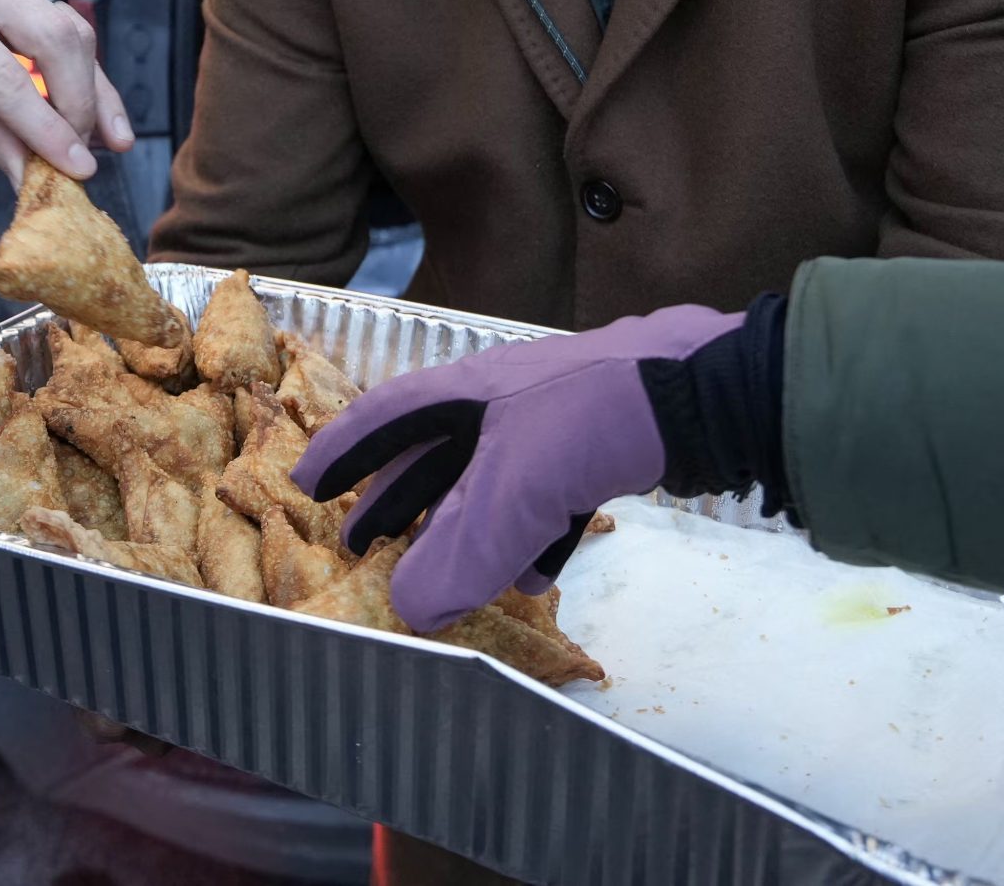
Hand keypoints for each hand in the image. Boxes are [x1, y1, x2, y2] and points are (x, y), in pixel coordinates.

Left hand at [0, 0, 133, 184]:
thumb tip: (34, 173)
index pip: (7, 77)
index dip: (47, 128)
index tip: (76, 171)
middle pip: (54, 41)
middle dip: (77, 107)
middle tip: (82, 161)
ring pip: (71, 30)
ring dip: (93, 90)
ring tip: (108, 142)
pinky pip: (66, 26)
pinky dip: (86, 72)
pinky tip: (103, 114)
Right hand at [291, 304, 745, 630]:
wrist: (699, 392)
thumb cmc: (587, 419)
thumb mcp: (510, 493)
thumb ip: (456, 555)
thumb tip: (410, 610)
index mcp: (463, 393)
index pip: (383, 418)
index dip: (341, 451)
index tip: (304, 483)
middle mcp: (499, 402)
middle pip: (431, 457)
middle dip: (395, 503)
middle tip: (358, 545)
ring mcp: (551, 424)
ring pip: (488, 485)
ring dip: (462, 534)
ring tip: (441, 583)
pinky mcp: (598, 449)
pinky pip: (545, 501)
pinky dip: (530, 541)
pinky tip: (535, 581)